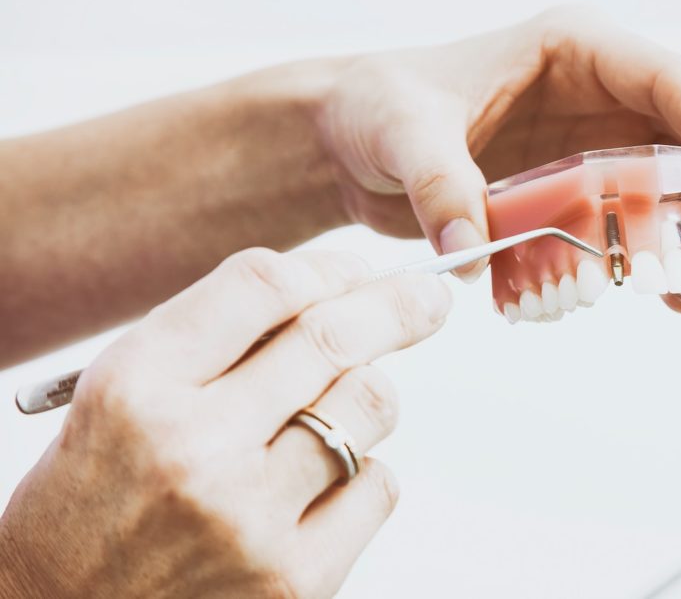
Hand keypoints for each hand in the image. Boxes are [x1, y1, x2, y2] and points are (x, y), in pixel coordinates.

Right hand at [0, 248, 450, 597]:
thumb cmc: (97, 496)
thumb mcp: (124, 394)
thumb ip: (217, 338)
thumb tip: (336, 289)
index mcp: (139, 386)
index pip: (262, 286)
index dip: (327, 268)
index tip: (357, 271)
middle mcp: (193, 448)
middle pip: (332, 338)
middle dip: (397, 306)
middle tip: (428, 298)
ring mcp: (249, 518)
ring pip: (370, 405)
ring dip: (366, 397)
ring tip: (332, 414)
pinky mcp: (294, 579)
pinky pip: (379, 485)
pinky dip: (364, 473)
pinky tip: (320, 487)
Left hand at [314, 7, 680, 301]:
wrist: (354, 141)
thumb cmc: (378, 109)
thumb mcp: (401, 133)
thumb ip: (437, 184)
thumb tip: (471, 252)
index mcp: (580, 51)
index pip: (680, 84)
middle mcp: (609, 91)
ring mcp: (607, 141)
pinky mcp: (593, 189)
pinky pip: (660, 218)